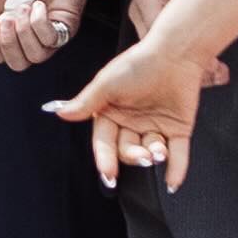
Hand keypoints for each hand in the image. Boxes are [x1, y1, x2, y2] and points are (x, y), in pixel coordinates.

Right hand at [0, 0, 85, 71]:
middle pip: (18, 64)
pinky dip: (39, 23)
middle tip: (4, 19)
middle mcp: (31, 36)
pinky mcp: (67, 28)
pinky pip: (50, 40)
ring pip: (35, 57)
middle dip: (7, 44)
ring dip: (24, 32)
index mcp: (12, 28)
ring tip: (23, 6)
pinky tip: (39, 5)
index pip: (0, 55)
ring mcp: (49, 34)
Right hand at [52, 21, 232, 193]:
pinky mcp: (178, 129)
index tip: (108, 174)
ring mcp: (155, 126)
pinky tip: (173, 184)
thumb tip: (60, 113)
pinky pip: (178, 154)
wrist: (174, 53)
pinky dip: (177, 170)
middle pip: (127, 149)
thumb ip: (85, 102)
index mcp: (111, 112)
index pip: (104, 141)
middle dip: (133, 156)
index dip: (105, 158)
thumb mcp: (106, 83)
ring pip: (150, 152)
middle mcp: (132, 122)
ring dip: (153, 156)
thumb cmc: (137, 64)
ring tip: (157, 151)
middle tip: (142, 156)